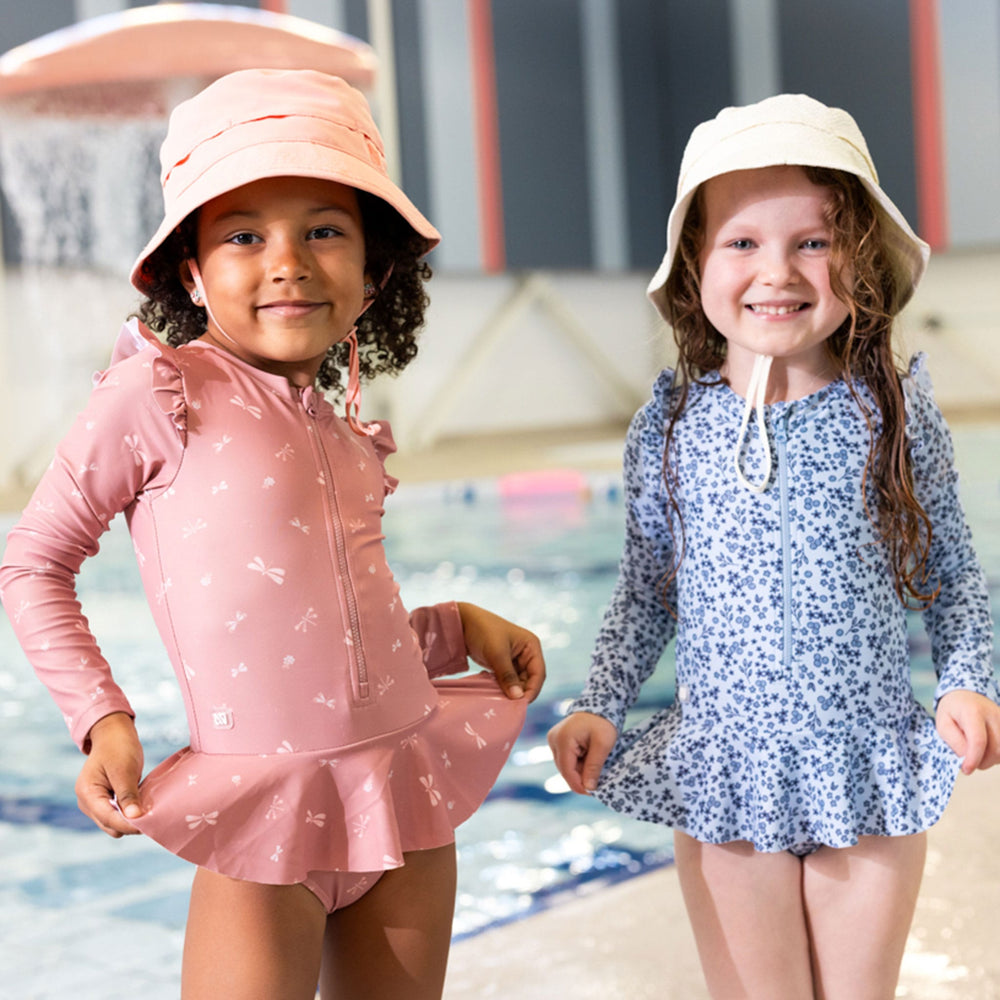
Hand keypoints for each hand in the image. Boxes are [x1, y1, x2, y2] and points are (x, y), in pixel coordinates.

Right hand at [75, 712, 144, 836]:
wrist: (113, 734)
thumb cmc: (118, 747)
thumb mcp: (124, 769)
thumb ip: (127, 794)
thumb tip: (134, 818)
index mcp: (88, 793)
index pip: (108, 818)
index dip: (128, 824)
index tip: (149, 825)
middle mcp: (87, 802)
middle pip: (110, 825)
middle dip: (130, 824)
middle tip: (153, 816)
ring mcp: (94, 803)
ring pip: (113, 823)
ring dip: (130, 819)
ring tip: (149, 811)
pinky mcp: (104, 801)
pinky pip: (116, 814)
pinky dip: (128, 813)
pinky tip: (142, 806)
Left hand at [456, 602, 545, 700]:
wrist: (463, 623)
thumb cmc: (483, 631)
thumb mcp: (496, 653)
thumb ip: (508, 675)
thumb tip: (517, 697)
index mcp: (531, 646)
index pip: (538, 673)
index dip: (533, 689)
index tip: (521, 703)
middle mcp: (526, 654)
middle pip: (530, 680)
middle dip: (521, 692)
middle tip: (509, 706)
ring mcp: (515, 660)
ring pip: (518, 683)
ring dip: (511, 692)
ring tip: (501, 701)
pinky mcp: (504, 665)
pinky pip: (508, 681)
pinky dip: (503, 688)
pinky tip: (495, 694)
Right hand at [548, 711, 617, 794]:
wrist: (600, 704)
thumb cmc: (602, 722)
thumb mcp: (603, 745)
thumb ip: (594, 767)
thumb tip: (589, 788)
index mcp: (562, 739)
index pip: (567, 771)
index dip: (579, 785)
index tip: (593, 793)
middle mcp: (553, 740)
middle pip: (565, 770)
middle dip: (580, 778)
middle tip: (598, 782)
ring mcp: (554, 740)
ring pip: (565, 766)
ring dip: (579, 771)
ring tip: (596, 767)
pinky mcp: (557, 740)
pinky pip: (566, 759)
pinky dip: (577, 763)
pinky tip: (589, 760)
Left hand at [936, 690, 999, 773]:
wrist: (966, 696)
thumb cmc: (952, 711)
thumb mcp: (943, 724)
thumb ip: (954, 742)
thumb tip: (966, 759)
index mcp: (972, 712)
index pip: (979, 740)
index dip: (973, 759)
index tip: (966, 770)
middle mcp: (993, 715)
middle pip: (995, 750)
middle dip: (980, 761)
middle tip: (967, 760)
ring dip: (989, 760)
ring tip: (976, 752)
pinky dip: (996, 755)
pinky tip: (986, 750)